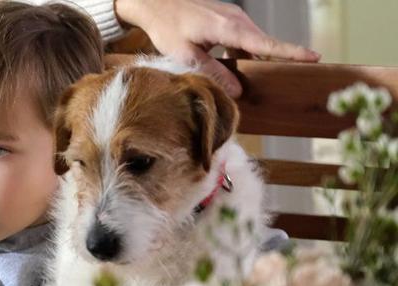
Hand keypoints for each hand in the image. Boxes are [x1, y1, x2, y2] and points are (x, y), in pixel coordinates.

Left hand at [114, 0, 320, 96]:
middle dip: (274, 61)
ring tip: (251, 77)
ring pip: (252, 43)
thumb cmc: (168, 28)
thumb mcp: (186, 55)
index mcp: (228, 27)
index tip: (314, 57)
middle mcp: (237, 19)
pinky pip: (242, 38)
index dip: (291, 52)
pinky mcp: (229, 18)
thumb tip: (237, 90)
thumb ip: (212, 72)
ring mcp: (234, 17)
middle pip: (263, 44)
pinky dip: (241, 52)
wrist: (157, 4)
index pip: (266, 43)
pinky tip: (230, 65)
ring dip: (251, 59)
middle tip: (285, 79)